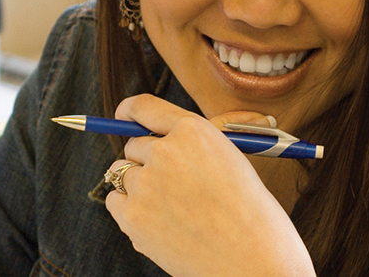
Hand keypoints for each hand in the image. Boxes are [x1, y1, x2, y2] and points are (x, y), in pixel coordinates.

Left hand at [104, 94, 315, 276]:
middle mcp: (166, 150)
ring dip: (140, 186)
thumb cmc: (251, 213)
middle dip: (147, 160)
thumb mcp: (231, 161)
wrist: (254, 262)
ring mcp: (146, 184)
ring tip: (174, 209)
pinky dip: (130, 210)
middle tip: (174, 185)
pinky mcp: (133, 215)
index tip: (124, 116)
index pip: (144, 107)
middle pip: (133, 145)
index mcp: (194, 130)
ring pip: (122, 173)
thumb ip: (194, 143)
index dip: (130, 112)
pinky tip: (161, 223)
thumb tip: (158, 135)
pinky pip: (115, 201)